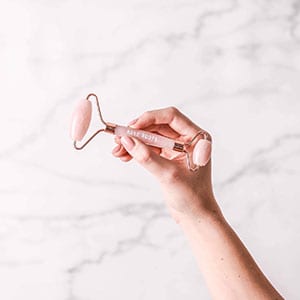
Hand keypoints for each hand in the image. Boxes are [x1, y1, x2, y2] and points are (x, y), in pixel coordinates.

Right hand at [112, 107, 219, 222]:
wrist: (194, 215)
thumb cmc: (191, 197)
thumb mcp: (168, 175)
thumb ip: (147, 157)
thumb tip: (127, 140)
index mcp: (196, 137)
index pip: (171, 117)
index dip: (149, 118)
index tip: (132, 127)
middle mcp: (186, 139)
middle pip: (157, 126)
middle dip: (137, 132)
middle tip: (119, 138)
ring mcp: (176, 147)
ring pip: (151, 136)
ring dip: (134, 141)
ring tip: (118, 150)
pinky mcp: (167, 156)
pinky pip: (149, 147)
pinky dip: (136, 150)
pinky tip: (124, 155)